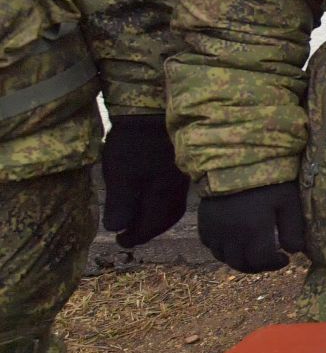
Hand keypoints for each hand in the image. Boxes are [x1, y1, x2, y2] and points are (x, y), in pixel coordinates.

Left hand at [100, 114, 189, 247]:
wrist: (151, 112)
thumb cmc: (133, 145)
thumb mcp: (120, 175)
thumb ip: (120, 204)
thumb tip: (117, 229)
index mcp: (162, 196)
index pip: (151, 226)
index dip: (134, 236)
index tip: (118, 240)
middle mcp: (176, 192)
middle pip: (164, 219)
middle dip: (147, 230)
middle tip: (130, 234)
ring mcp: (180, 179)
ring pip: (170, 208)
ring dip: (155, 218)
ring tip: (140, 219)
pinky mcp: (178, 169)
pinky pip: (173, 195)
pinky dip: (161, 204)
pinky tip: (152, 199)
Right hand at [197, 181, 306, 272]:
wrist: (232, 161)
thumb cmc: (266, 179)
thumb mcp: (287, 201)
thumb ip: (293, 229)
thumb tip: (294, 251)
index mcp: (253, 230)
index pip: (262, 260)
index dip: (275, 264)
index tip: (285, 258)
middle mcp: (230, 235)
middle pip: (241, 264)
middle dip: (258, 266)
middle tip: (269, 260)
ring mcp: (214, 230)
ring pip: (224, 257)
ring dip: (239, 260)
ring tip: (253, 252)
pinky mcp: (203, 222)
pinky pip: (210, 245)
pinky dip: (222, 249)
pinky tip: (234, 241)